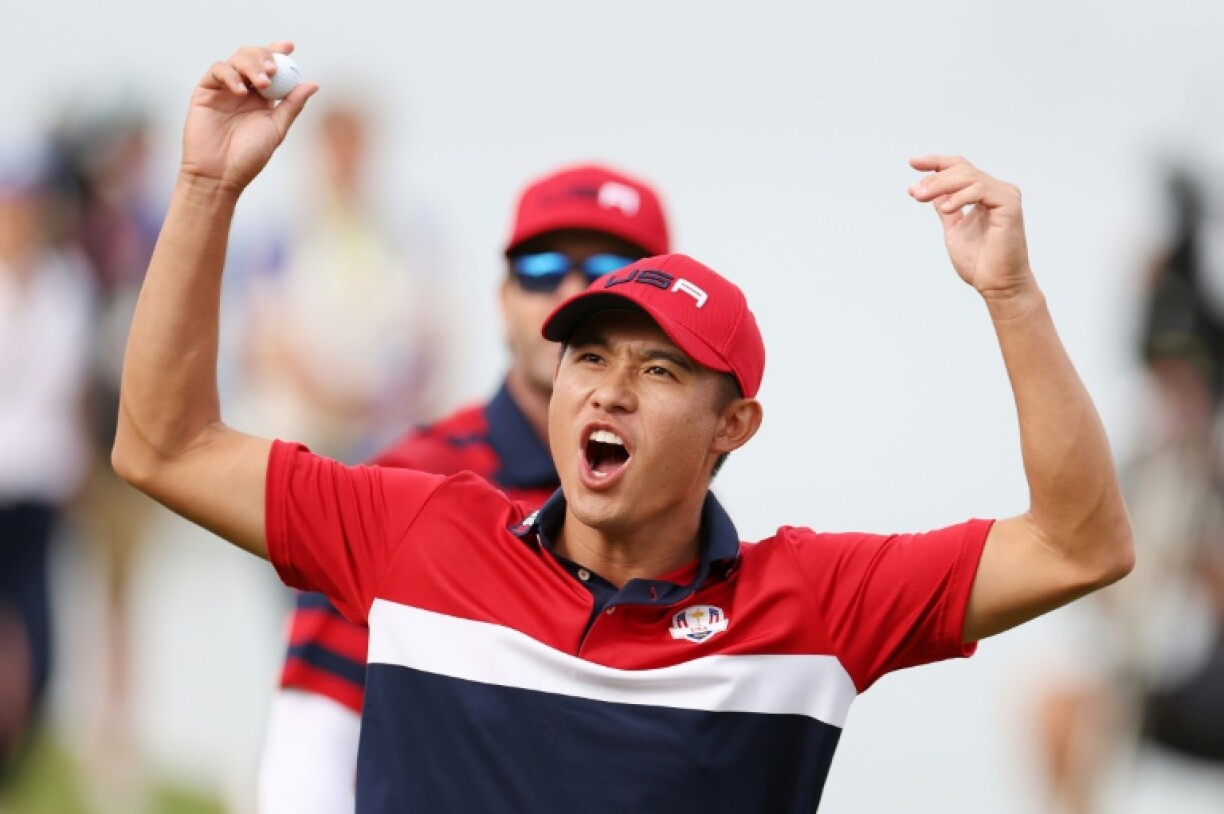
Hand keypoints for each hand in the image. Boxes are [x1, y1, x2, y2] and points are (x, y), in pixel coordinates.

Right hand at [180, 42, 318, 192]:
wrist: (220, 175)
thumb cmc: (249, 157)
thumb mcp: (276, 129)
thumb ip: (292, 105)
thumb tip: (312, 84)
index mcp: (262, 97)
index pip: (270, 67)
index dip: (278, 52)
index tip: (289, 47)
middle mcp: (244, 90)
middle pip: (253, 57)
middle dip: (265, 57)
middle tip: (274, 69)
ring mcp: (223, 90)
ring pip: (236, 60)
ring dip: (251, 65)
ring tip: (262, 83)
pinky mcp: (205, 92)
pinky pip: (217, 71)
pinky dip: (231, 75)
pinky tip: (241, 91)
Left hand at [908, 156, 1033, 299]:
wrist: (995, 284)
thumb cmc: (979, 262)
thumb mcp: (953, 229)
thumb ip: (947, 209)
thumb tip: (931, 194)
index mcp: (983, 194)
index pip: (960, 168)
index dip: (936, 162)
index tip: (912, 162)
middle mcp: (996, 190)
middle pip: (961, 169)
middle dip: (934, 178)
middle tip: (915, 192)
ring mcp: (1005, 196)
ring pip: (969, 176)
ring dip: (941, 185)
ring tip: (922, 197)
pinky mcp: (1010, 205)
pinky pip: (981, 189)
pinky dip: (960, 196)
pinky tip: (946, 208)